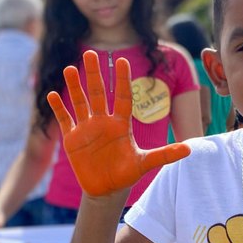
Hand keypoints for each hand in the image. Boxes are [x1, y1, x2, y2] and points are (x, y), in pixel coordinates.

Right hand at [47, 50, 189, 196]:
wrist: (107, 189)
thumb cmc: (128, 174)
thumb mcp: (147, 163)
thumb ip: (166, 154)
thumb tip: (190, 148)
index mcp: (121, 124)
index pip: (123, 97)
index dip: (122, 79)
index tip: (121, 60)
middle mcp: (104, 122)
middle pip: (99, 93)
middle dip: (94, 74)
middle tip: (92, 52)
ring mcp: (87, 129)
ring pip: (80, 102)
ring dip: (74, 86)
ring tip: (69, 68)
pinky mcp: (72, 139)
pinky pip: (65, 120)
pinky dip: (59, 109)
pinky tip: (52, 94)